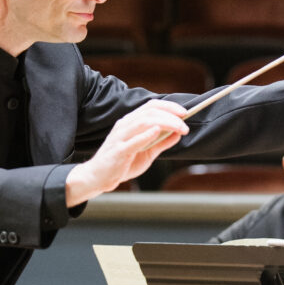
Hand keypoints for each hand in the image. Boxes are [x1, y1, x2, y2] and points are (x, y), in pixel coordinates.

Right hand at [66, 99, 189, 205]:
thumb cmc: (122, 164)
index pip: (151, 106)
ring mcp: (120, 137)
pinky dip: (146, 134)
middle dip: (171, 115)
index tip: (185, 112)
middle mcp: (125, 125)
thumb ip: (161, 143)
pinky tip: (158, 130)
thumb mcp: (147, 152)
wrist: (98, 178)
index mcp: (130, 122)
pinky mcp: (118, 151)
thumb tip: (178, 134)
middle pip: (150, 112)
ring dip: (165, 123)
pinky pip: (133, 141)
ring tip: (179, 128)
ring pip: (144, 122)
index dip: (169, 106)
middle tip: (185, 124)